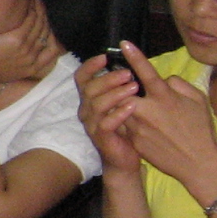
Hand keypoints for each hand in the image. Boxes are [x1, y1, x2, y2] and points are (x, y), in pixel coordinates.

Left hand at [0, 4, 59, 90]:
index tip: (45, 23)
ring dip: (39, 9)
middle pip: (46, 32)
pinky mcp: (16, 38)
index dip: (52, 34)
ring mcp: (26, 47)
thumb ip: (19, 59)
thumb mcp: (9, 70)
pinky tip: (29, 0)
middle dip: (44, 17)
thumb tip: (22, 46)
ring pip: (40, 23)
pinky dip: (32, 8)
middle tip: (39, 4)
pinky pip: (30, 19)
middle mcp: (33, 57)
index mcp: (33, 68)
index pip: (54, 48)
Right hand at [77, 50, 141, 175]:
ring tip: (134, 87)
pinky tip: (132, 106)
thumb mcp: (121, 104)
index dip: (90, 65)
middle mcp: (86, 110)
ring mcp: (92, 125)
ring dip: (116, 93)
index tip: (105, 56)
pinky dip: (118, 113)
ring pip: (96, 104)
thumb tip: (130, 66)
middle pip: (89, 88)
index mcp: (89, 99)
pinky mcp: (101, 138)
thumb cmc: (124, 129)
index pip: (81, 78)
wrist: (123, 160)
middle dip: (109, 78)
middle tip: (128, 73)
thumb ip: (120, 87)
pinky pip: (105, 123)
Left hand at [103, 41, 216, 186]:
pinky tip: (142, 128)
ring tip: (138, 110)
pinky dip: (127, 123)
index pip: (146, 71)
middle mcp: (147, 110)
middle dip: (122, 88)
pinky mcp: (133, 141)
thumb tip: (165, 79)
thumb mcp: (198, 100)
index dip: (135, 56)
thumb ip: (179, 84)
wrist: (198, 163)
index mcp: (165, 97)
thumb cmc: (201, 130)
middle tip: (128, 88)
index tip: (124, 43)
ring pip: (120, 109)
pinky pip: (123, 126)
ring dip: (124, 106)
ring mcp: (138, 127)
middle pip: (123, 91)